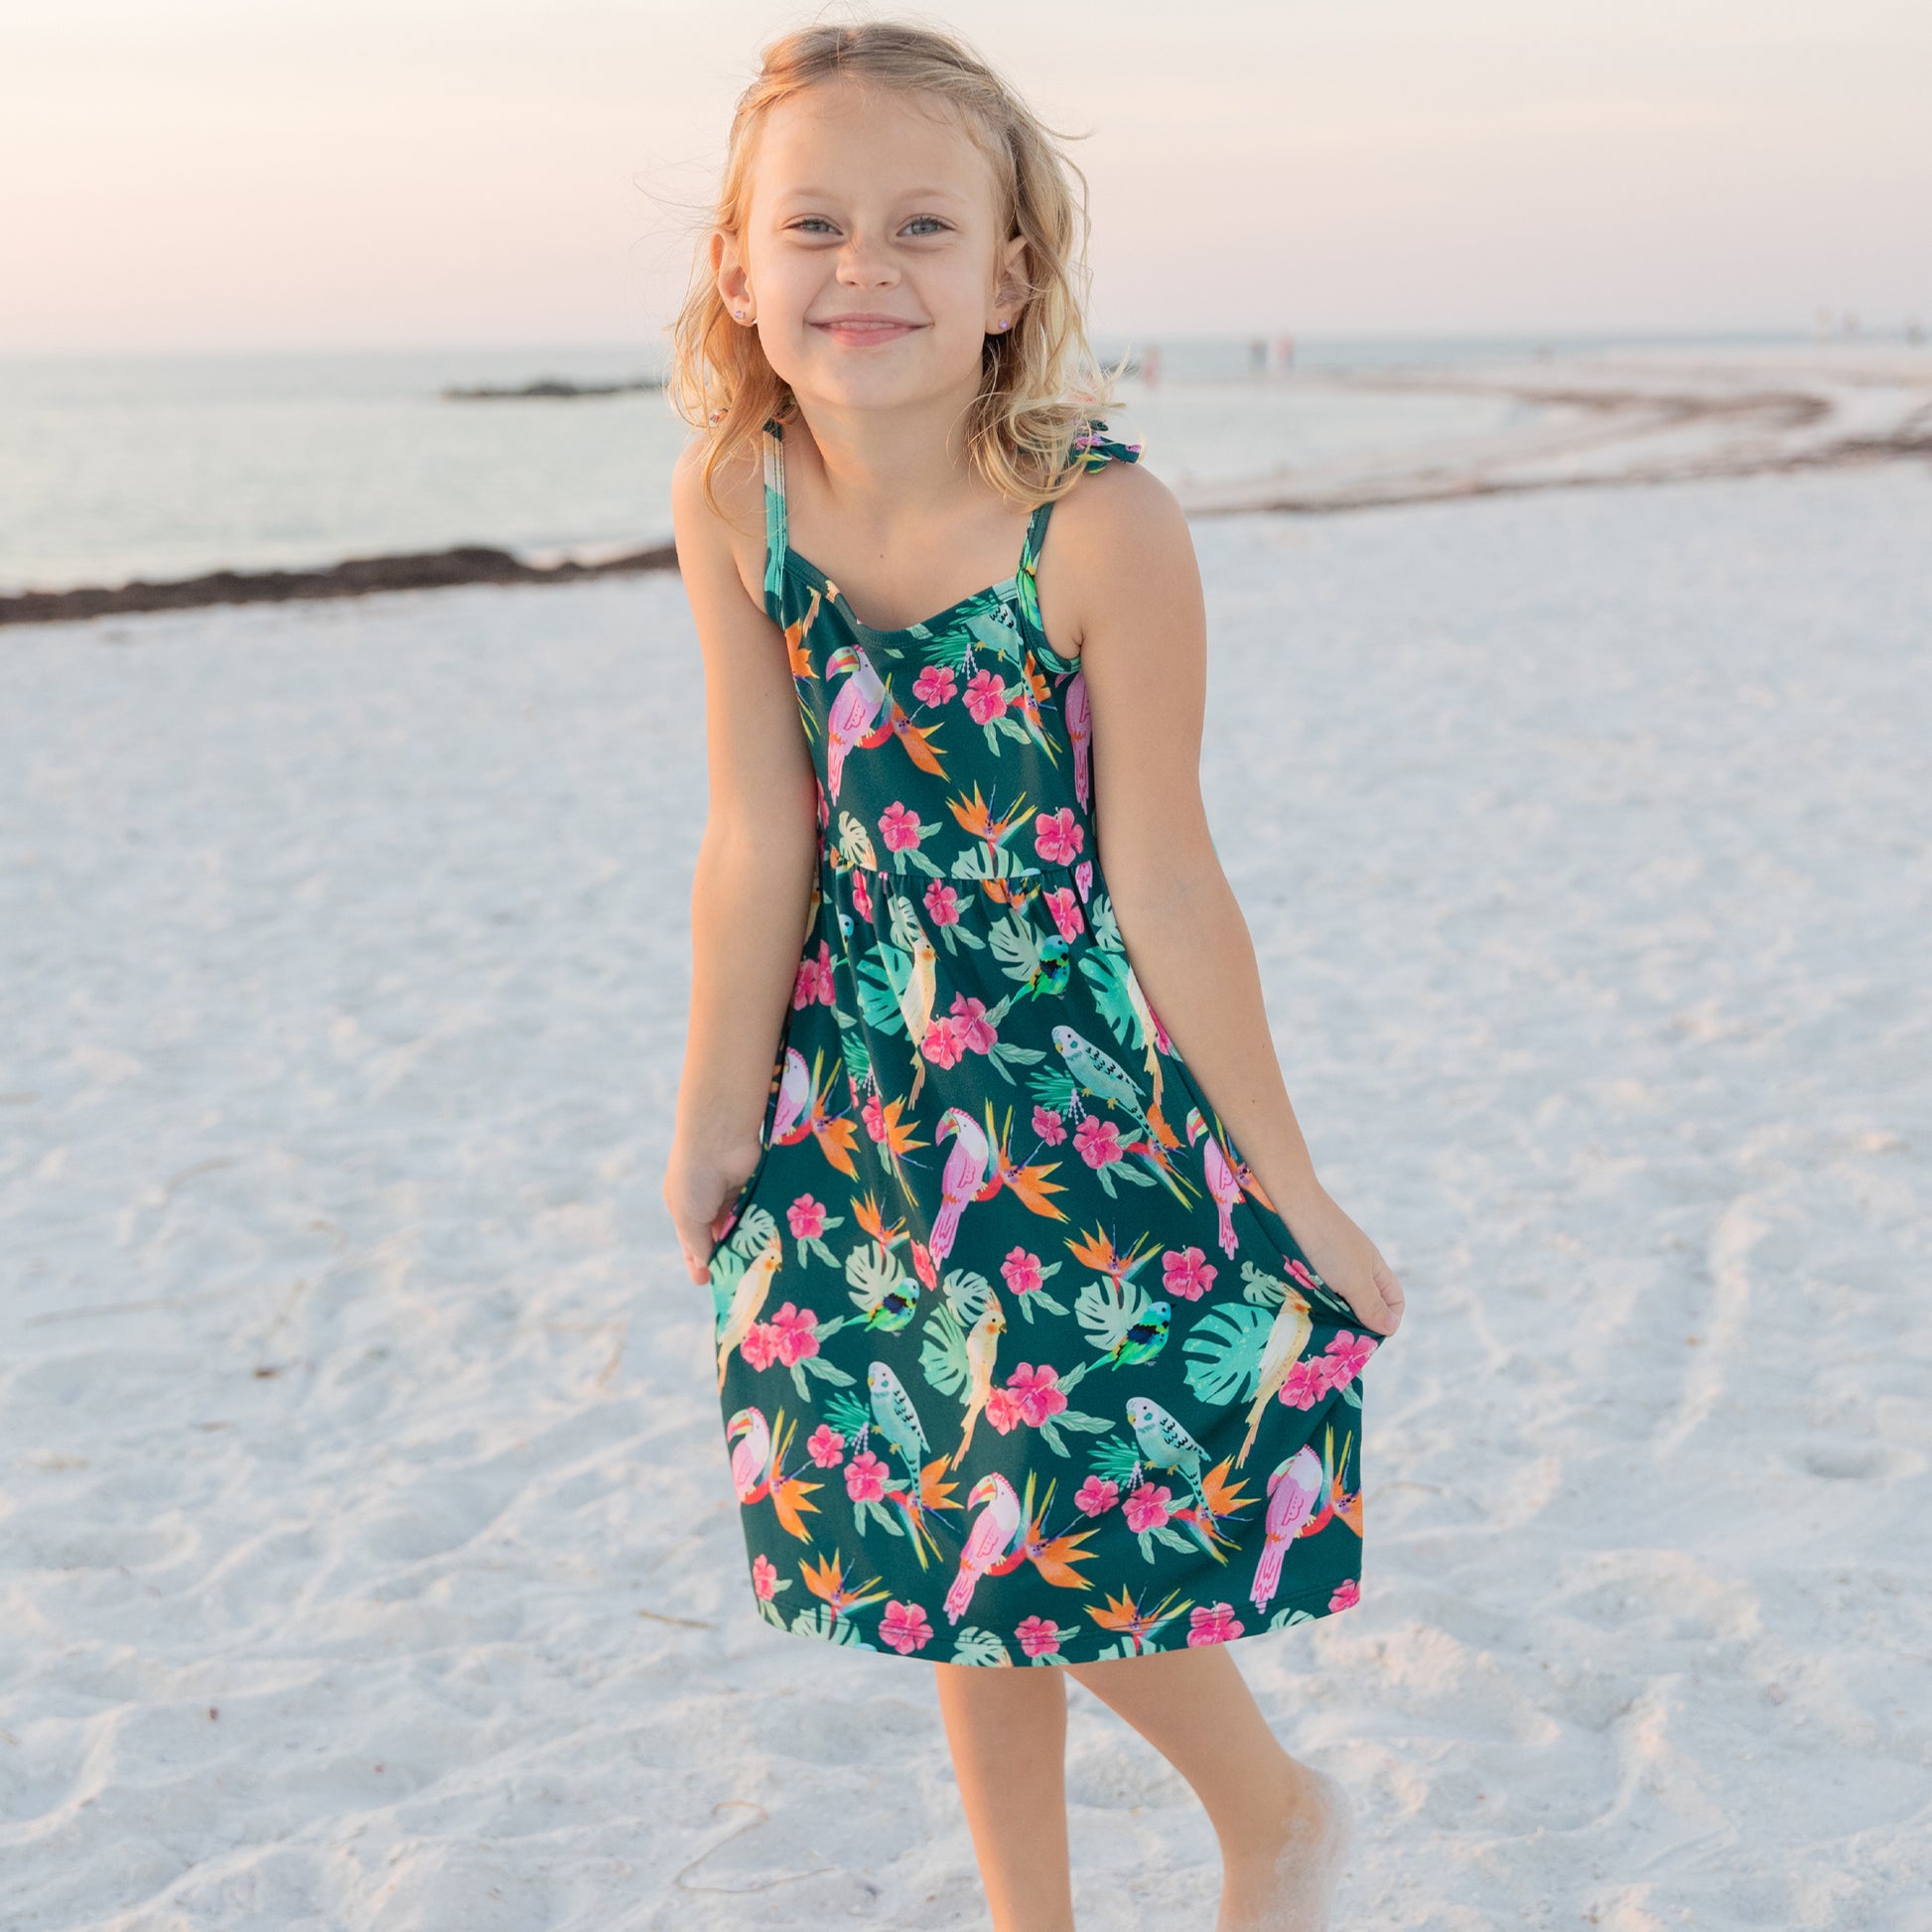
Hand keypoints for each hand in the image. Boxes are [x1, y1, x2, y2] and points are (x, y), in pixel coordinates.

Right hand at [664, 1139, 761, 1287]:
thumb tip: (705, 1263)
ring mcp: (731, 1194)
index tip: (705, 1283)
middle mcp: (708, 1201)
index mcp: (685, 1207)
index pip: (691, 1241)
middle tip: (736, 1281)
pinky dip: (760, 1227)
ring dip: (745, 1243)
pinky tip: (767, 1245)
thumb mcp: (688, 1218)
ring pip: (740, 1227)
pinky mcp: (753, 1186)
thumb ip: (697, 1243)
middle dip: (726, 1255)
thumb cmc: (695, 1177)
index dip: (697, 1261)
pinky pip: (757, 1213)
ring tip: (755, 1269)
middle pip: (718, 1236)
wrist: (720, 1137)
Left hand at [1280, 1185, 1404, 1338]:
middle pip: (1365, 1303)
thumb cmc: (1327, 1242)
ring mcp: (1331, 1265)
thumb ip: (1371, 1305)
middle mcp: (1356, 1266)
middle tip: (1337, 1334)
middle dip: (1354, 1321)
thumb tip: (1391, 1328)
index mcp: (1375, 1268)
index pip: (1394, 1301)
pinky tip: (1301, 1306)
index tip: (1366, 1335)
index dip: (1388, 1320)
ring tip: (1316, 1322)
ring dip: (1330, 1313)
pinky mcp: (1307, 1264)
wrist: (1290, 1204)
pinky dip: (1313, 1300)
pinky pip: (1316, 1289)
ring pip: (1338, 1299)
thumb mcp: (1353, 1280)